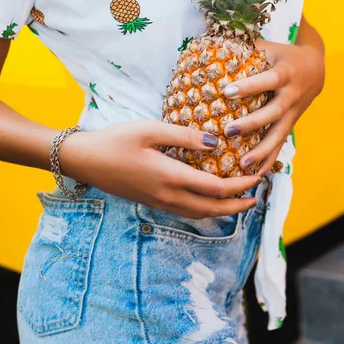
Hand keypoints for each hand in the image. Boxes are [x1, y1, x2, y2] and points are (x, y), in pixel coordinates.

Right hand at [59, 120, 260, 218]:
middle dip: (237, 205)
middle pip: (212, 209)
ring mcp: (159, 202)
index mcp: (171, 177)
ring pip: (199, 214)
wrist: (86, 161)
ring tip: (238, 201)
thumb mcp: (150, 130)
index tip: (257, 178)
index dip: (240, 186)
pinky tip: (207, 199)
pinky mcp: (151, 201)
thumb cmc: (116, 141)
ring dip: (222, 210)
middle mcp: (168, 196)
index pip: (216, 188)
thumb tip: (216, 142)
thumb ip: (185, 136)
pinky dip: (205, 209)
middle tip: (256, 198)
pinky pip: (186, 211)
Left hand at [223, 40, 324, 175]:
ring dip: (261, 151)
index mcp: (285, 73)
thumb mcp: (265, 46)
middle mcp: (291, 95)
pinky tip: (255, 175)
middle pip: (273, 113)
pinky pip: (280, 145)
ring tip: (242, 165)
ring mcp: (293, 113)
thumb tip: (207, 41)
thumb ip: (240, 47)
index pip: (267, 80)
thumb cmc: (279, 54)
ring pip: (278, 135)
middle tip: (229, 131)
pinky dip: (269, 161)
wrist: (315, 68)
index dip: (249, 87)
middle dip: (252, 124)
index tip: (227, 91)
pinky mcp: (290, 125)